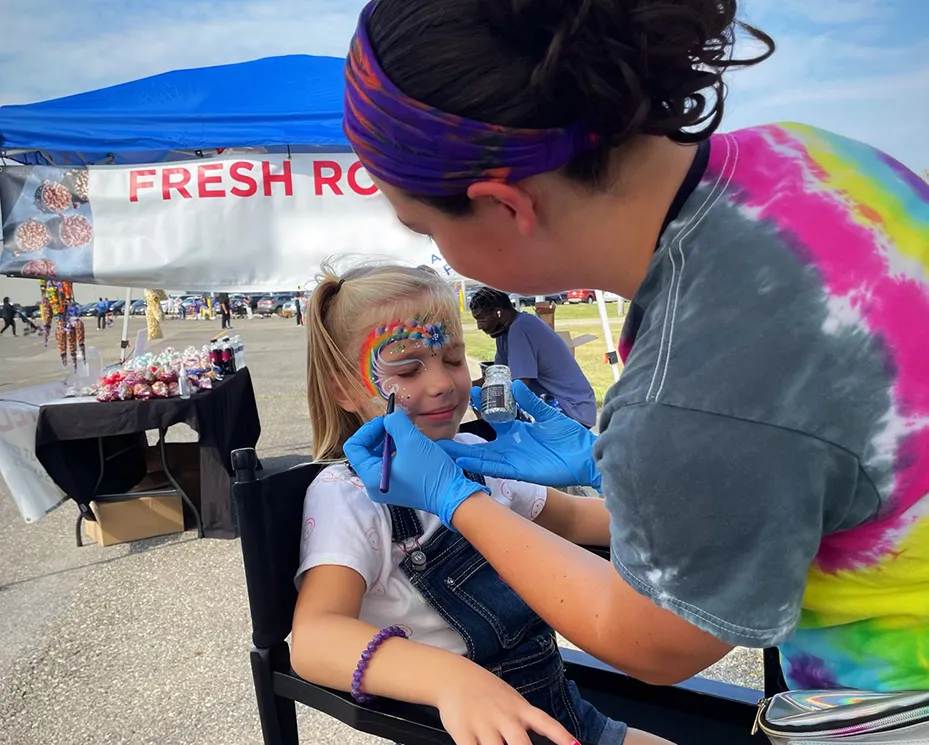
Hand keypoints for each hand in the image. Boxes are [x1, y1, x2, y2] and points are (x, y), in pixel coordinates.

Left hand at [343, 412, 489, 528]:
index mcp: (372, 477)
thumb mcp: (411, 441)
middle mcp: (375, 484)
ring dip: (387, 441)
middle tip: (394, 424)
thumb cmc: (432, 472)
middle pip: (364, 451)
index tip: (385, 422)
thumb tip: (390, 417)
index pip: (354, 447)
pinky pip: (389, 463)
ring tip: (403, 433)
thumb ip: (395, 423)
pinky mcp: (398, 485)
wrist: (453, 496)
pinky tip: (409, 444)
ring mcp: (386, 486)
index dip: (367, 429)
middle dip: (378, 434)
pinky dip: (395, 450)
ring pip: (377, 456)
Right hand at [436, 661, 575, 744]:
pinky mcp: (463, 732)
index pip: (546, 723)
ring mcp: (483, 725)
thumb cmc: (486, 692)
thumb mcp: (511, 700)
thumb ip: (527, 721)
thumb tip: (551, 740)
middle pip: (521, 744)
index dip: (562, 737)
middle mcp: (504, 717)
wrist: (453, 677)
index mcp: (519, 708)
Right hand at [439, 382, 600, 489]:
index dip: (483, 405)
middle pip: (481, 444)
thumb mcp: (547, 414)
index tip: (473, 390)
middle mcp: (512, 446)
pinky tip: (464, 461)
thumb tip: (516, 385)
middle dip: (461, 442)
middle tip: (440, 438)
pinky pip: (495, 467)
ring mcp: (514, 459)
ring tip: (444, 451)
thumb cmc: (569, 437)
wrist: (585, 455)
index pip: (494, 418)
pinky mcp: (519, 470)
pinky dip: (479, 464)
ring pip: (483, 457)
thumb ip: (530, 402)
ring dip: (464, 455)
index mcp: (518, 430)